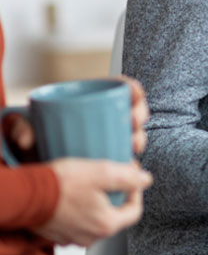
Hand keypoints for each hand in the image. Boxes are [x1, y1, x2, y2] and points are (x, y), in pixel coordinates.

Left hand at [5, 76, 148, 158]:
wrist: (29, 166)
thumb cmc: (27, 140)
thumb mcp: (24, 128)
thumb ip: (21, 127)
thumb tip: (27, 138)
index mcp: (87, 101)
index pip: (118, 87)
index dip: (132, 89)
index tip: (134, 96)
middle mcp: (100, 117)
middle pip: (130, 109)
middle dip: (139, 115)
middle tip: (133, 124)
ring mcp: (105, 137)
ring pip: (132, 133)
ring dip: (139, 137)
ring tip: (133, 146)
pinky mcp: (106, 158)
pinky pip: (125, 155)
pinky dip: (132, 159)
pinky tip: (131, 163)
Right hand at [33, 158, 152, 246]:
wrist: (24, 195)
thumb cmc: (62, 185)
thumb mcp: (103, 173)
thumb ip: (129, 178)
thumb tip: (146, 180)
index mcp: (107, 225)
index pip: (135, 211)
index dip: (136, 191)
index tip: (130, 175)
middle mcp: (91, 237)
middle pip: (116, 215)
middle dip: (117, 194)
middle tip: (111, 176)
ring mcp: (73, 237)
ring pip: (96, 218)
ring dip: (98, 201)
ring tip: (92, 183)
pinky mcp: (58, 234)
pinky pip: (78, 221)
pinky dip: (81, 208)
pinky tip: (75, 193)